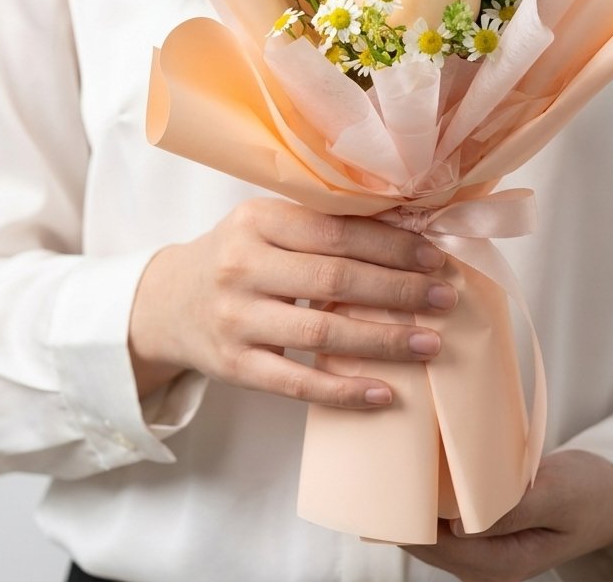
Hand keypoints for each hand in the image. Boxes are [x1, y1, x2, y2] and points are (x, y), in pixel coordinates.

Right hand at [128, 197, 456, 406]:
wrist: (167, 302)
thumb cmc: (236, 256)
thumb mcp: (265, 223)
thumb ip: (320, 223)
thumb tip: (409, 227)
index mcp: (257, 220)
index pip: (336, 230)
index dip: (391, 244)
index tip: (434, 257)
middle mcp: (243, 266)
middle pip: (335, 280)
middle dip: (399, 290)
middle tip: (446, 297)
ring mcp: (236, 320)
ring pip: (322, 334)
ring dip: (384, 340)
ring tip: (430, 342)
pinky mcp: (234, 366)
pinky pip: (297, 383)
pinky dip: (344, 390)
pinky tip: (386, 392)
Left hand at [404, 449, 612, 581]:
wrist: (611, 498)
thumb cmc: (587, 493)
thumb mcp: (556, 495)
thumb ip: (511, 512)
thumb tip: (458, 523)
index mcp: (503, 564)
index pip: (439, 545)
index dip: (410, 517)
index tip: (390, 482)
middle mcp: (488, 566)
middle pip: (429, 543)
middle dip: (406, 510)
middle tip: (383, 465)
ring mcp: (485, 553)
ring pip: (434, 532)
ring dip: (416, 504)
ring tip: (394, 465)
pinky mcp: (486, 534)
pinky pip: (447, 521)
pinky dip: (432, 500)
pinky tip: (421, 474)